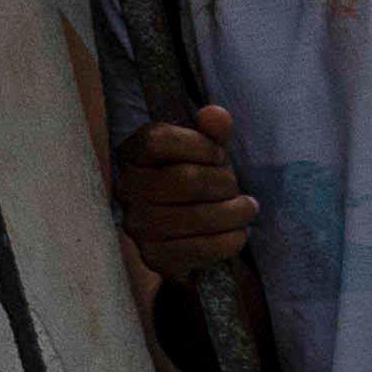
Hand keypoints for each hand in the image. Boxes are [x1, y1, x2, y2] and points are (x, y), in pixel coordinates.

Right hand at [112, 112, 254, 287]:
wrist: (196, 238)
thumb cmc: (200, 187)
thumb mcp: (207, 156)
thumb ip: (211, 134)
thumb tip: (216, 114)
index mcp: (131, 156)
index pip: (156, 139)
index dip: (198, 145)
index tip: (218, 154)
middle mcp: (126, 190)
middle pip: (184, 179)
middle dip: (223, 182)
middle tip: (236, 187)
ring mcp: (137, 226)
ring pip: (197, 216)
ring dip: (234, 213)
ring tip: (246, 209)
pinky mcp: (154, 257)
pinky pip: (201, 248)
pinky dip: (230, 240)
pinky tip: (239, 233)